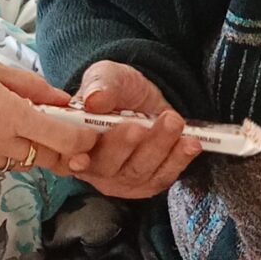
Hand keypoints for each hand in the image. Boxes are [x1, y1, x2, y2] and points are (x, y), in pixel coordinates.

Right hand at [0, 38, 92, 175]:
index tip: (91, 132)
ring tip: (30, 126)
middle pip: (45, 158)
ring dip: (32, 150)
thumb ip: (28, 85)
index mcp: (5, 114)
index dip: (82, 139)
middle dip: (61, 149)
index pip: (60, 138)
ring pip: (19, 162)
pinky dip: (5, 149)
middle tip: (68, 133)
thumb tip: (60, 99)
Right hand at [69, 59, 203, 199]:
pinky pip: (162, 177)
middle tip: (141, 124)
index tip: (93, 139)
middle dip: (127, 145)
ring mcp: (120, 180)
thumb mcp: (105, 76)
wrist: (141, 98)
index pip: (71, 155)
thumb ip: (99, 85)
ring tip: (172, 122)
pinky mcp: (146, 183)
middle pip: (108, 166)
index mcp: (72, 142)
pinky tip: (190, 143)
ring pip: (139, 172)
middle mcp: (93, 167)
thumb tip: (94, 100)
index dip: (79, 154)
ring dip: (158, 147)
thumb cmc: (114, 89)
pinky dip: (178, 160)